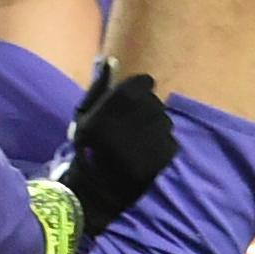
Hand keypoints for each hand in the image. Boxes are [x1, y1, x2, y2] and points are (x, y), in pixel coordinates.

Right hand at [58, 66, 177, 234]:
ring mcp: (158, 131)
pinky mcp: (167, 151)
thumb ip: (99, 86)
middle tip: (128, 130)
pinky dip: (159, 146)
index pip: (144, 82)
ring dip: (152, 129)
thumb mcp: (85, 116)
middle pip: (154, 101)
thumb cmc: (87, 150)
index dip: (135, 93)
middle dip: (144, 112)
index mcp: (123, 99)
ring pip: (163, 120)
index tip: (127, 106)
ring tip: (134, 145)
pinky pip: (169, 140)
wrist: (95, 192)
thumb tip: (111, 61)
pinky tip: (143, 157)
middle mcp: (144, 110)